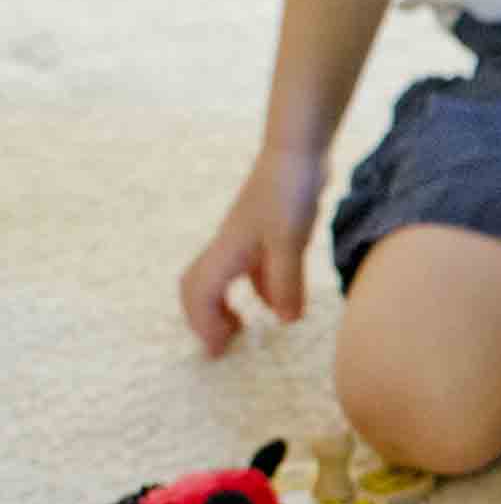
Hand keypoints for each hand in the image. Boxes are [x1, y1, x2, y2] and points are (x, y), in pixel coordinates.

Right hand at [180, 146, 326, 355]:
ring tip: (243, 330)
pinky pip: (249, 269)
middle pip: (198, 288)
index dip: (204, 326)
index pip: (200, 296)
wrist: (297, 151)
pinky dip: (257, 290)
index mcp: (228, 252)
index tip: (218, 352)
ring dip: (226, 306)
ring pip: (222, 279)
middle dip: (203, 319)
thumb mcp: (290, 242)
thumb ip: (286, 282)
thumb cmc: (289, 192)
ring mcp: (245, 238)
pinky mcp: (265, 231)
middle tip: (221, 346)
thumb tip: (284, 321)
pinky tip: (278, 301)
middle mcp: (229, 247)